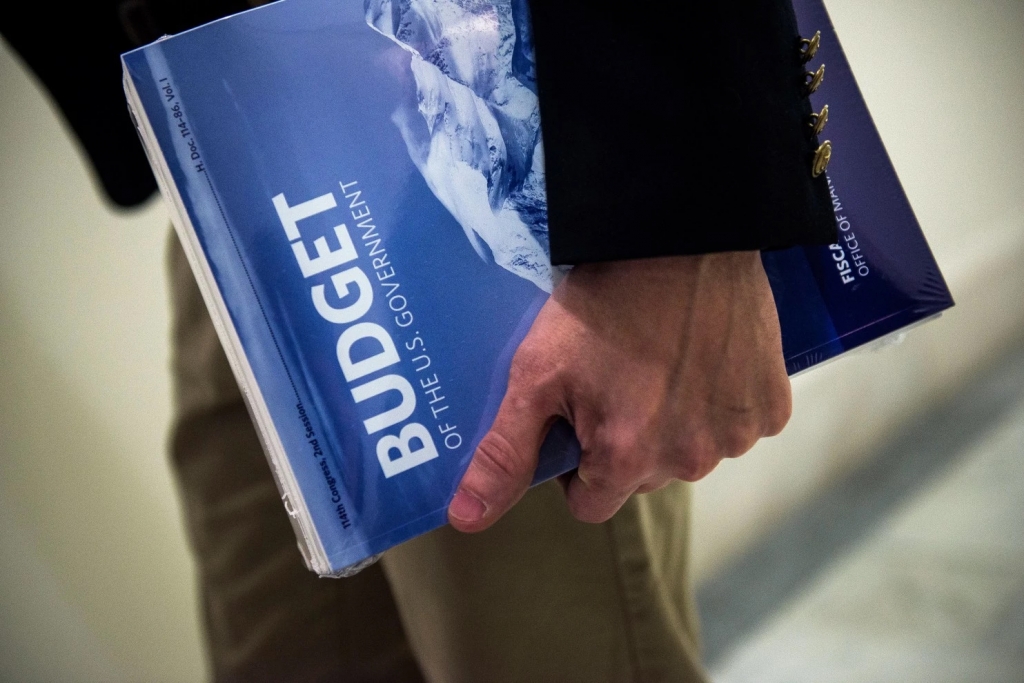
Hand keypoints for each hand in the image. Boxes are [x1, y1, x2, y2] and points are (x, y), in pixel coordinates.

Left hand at [447, 251, 791, 530]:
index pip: (589, 504)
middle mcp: (689, 461)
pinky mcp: (771, 406)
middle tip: (615, 378)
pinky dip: (720, 402)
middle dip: (625, 442)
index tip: (576, 420)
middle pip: (642, 477)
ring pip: (691, 451)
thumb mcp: (538, 373)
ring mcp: (737, 435)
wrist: (681, 234)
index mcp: (629, 461)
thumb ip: (505, 453)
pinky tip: (703, 357)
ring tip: (660, 361)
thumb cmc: (603, 302)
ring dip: (675, 423)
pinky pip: (737, 425)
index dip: (575, 468)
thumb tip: (467, 519)